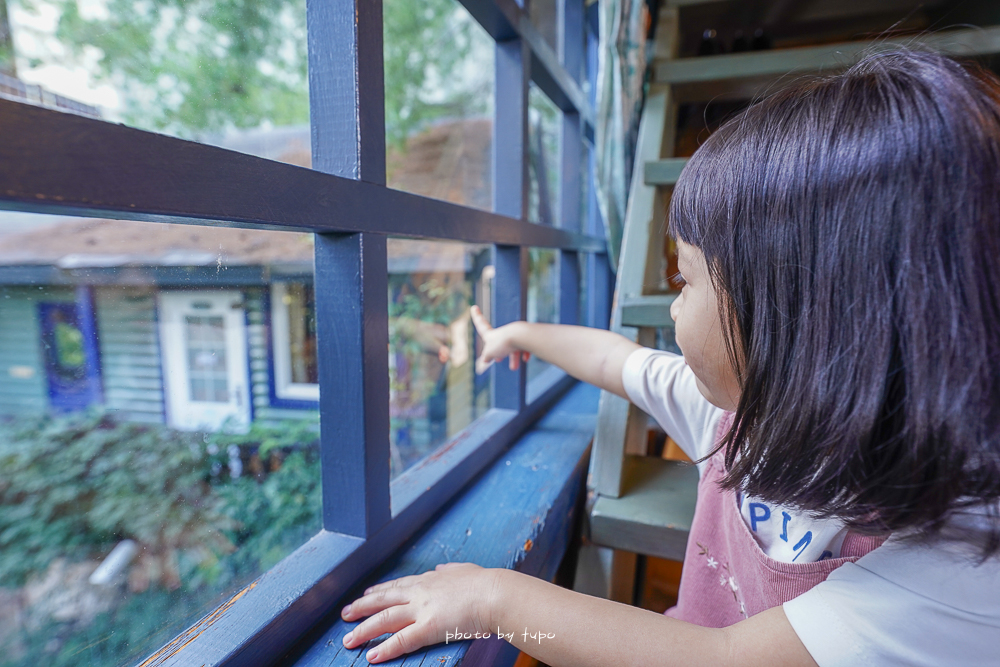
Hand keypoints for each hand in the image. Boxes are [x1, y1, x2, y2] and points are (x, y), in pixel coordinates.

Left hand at [340, 562, 500, 662]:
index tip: (366, 593)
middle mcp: (420, 593)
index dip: (379, 591)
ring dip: (364, 629)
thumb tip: (443, 568)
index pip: (397, 585)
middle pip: (383, 600)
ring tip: (348, 640)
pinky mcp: (429, 627)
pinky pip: (401, 640)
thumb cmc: (486, 583)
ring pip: (385, 620)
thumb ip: (451, 570)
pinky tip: (371, 656)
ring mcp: (422, 609)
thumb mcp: (465, 570)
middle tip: (345, 613)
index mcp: (429, 580)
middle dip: (361, 607)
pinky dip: (385, 648)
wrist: (495, 593)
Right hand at [470, 305, 529, 373]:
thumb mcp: (490, 353)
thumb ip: (486, 356)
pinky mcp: (524, 337)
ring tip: (514, 367)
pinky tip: (525, 359)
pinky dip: (524, 353)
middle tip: (498, 360)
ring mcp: (513, 334)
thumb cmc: (504, 343)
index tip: (474, 307)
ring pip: (513, 348)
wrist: (523, 337)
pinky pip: (524, 346)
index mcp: (491, 335)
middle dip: (499, 353)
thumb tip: (484, 360)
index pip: (481, 325)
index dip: (476, 317)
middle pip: (499, 344)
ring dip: (513, 358)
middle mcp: (502, 333)